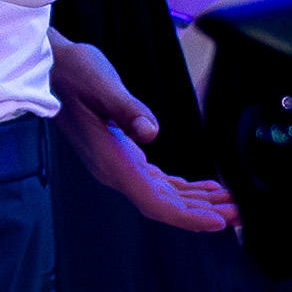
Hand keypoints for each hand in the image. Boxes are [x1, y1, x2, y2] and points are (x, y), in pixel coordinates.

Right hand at [50, 35, 236, 234]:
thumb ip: (127, 108)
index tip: (215, 222)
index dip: (187, 217)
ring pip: (164, 196)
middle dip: (204, 213)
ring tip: (231, 203)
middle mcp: (114, 170)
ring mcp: (118, 166)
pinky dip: (185, 189)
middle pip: (165, 205)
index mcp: (111, 160)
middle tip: (240, 213)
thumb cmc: (72, 73)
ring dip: (199, 203)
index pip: (153, 202)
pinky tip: (206, 189)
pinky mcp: (123, 157)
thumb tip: (149, 131)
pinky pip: (158, 183)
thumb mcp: (102, 84)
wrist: (51, 70)